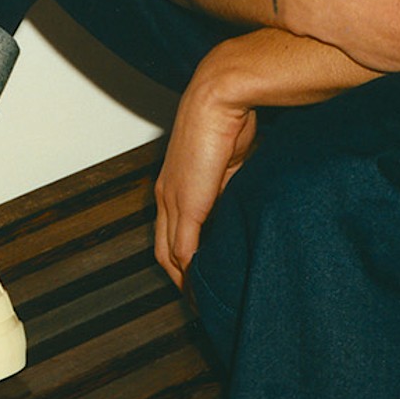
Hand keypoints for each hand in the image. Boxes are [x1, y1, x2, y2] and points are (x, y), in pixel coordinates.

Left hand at [153, 70, 258, 285]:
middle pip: (163, 252)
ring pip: (171, 256)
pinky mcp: (187, 205)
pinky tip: (202, 288)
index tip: (197, 278)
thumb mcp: (228, 165)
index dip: (181, 260)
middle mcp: (165, 195)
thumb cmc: (227, 120)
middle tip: (197, 300)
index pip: (169, 234)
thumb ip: (227, 192)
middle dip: (179, 280)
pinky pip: (184, 249)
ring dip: (185, 282)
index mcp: (172, 185)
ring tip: (201, 302)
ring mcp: (172, 201)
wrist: (221, 96)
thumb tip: (236, 212)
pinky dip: (192, 272)